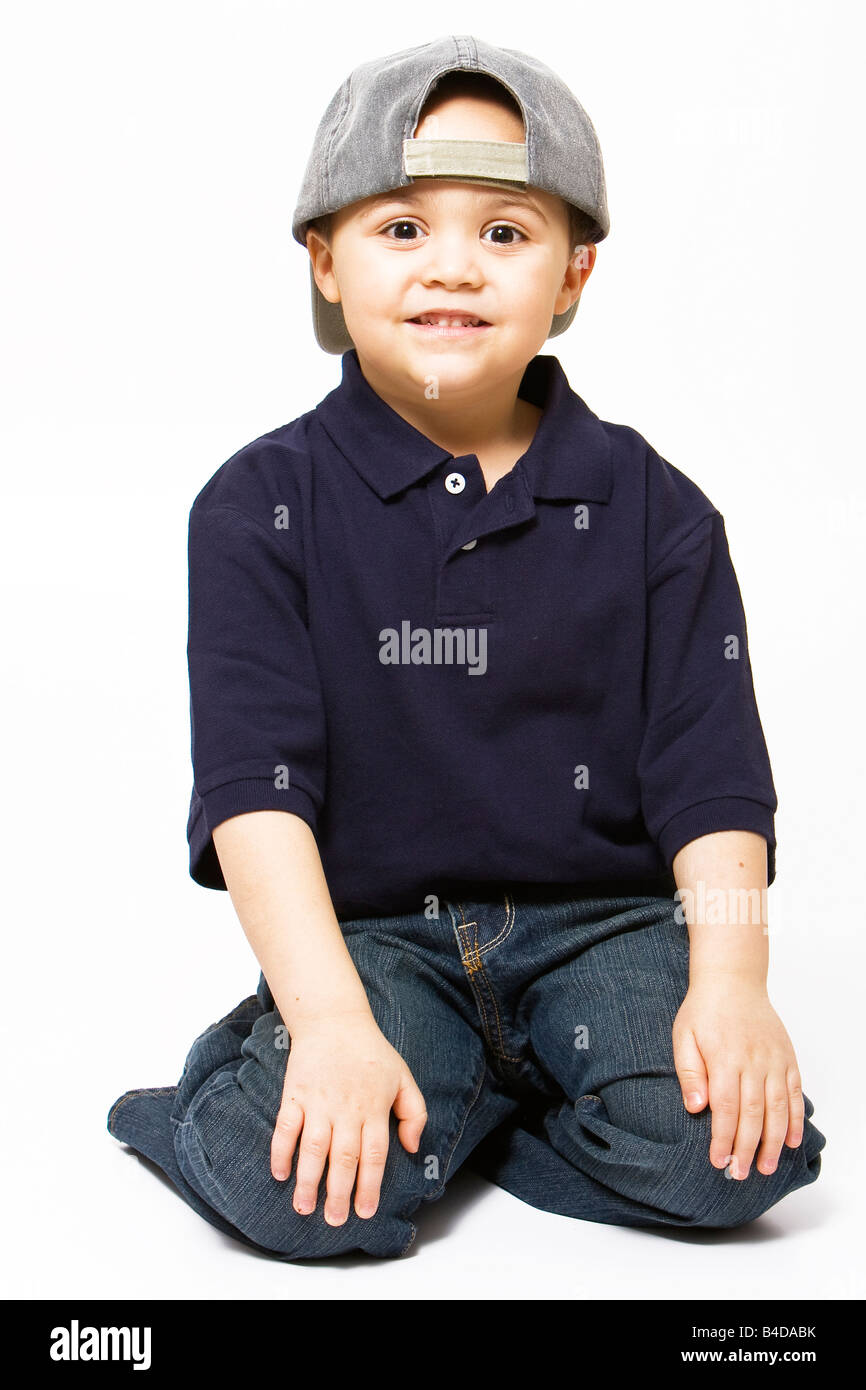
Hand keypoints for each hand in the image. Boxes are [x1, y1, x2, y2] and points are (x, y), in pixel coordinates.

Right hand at [270, 1011, 427, 1225]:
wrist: (334, 1020)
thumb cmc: (371, 1052)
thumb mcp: (404, 1077)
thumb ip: (415, 1113)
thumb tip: (411, 1147)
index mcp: (374, 1107)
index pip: (374, 1154)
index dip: (369, 1185)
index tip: (365, 1212)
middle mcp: (346, 1108)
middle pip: (343, 1158)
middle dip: (338, 1193)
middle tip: (334, 1221)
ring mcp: (318, 1101)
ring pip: (313, 1147)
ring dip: (308, 1180)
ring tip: (304, 1207)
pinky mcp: (295, 1093)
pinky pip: (286, 1126)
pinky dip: (280, 1150)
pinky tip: (279, 1173)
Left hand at [672, 981, 804, 1179]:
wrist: (733, 981)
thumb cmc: (704, 1010)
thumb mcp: (684, 1036)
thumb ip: (689, 1073)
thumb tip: (696, 1107)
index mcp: (725, 1059)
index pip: (726, 1108)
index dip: (723, 1138)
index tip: (718, 1161)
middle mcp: (753, 1062)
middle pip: (753, 1114)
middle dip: (747, 1149)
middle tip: (741, 1174)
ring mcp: (773, 1061)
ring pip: (777, 1109)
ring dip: (773, 1142)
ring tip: (766, 1167)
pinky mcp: (787, 1058)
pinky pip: (794, 1093)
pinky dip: (795, 1119)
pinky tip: (790, 1140)